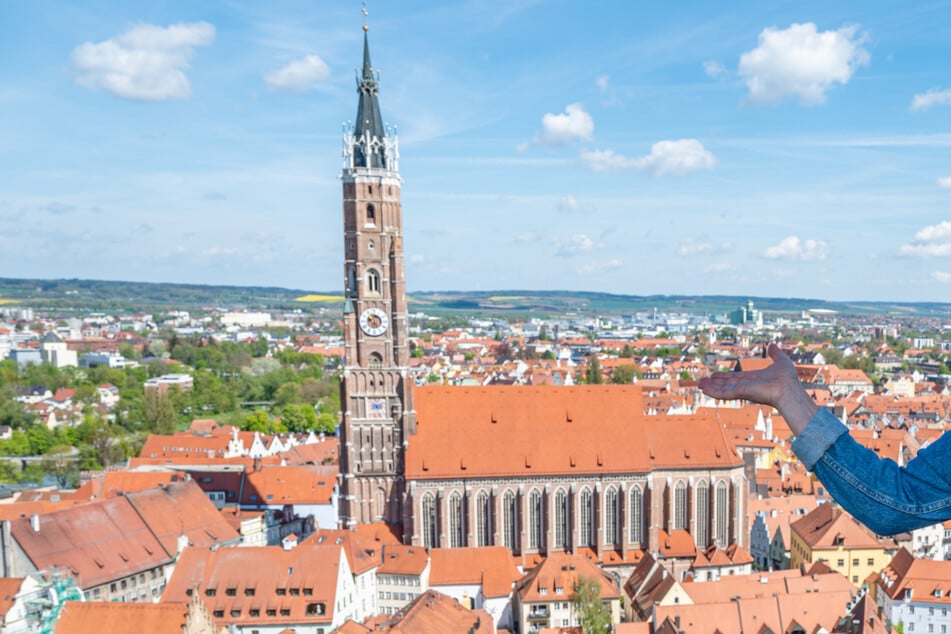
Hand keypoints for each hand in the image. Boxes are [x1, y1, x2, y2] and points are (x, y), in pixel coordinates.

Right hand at [698, 343, 816, 434]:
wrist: (789, 389)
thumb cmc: (787, 378)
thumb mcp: (781, 360)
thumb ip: (775, 353)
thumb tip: (773, 345)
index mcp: (753, 379)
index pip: (735, 378)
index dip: (723, 377)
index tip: (714, 375)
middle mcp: (746, 385)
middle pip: (726, 384)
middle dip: (713, 383)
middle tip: (701, 383)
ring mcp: (743, 390)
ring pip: (723, 388)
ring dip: (710, 387)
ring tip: (699, 385)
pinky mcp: (741, 393)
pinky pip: (725, 393)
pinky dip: (714, 392)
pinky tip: (704, 390)